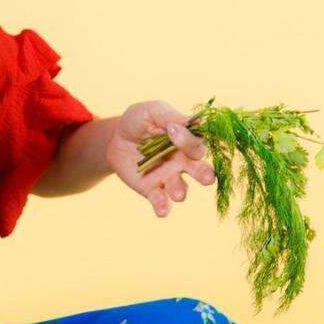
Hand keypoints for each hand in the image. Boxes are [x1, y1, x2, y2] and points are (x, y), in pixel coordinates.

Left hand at [105, 100, 215, 217]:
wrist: (115, 139)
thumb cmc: (139, 121)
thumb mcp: (152, 111)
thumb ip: (170, 117)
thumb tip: (192, 122)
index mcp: (187, 140)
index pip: (196, 142)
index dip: (187, 139)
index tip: (172, 130)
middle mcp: (184, 161)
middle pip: (199, 169)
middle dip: (204, 174)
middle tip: (208, 178)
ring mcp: (169, 177)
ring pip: (181, 188)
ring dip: (180, 191)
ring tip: (178, 194)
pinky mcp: (153, 190)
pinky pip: (161, 201)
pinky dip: (162, 207)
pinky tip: (161, 211)